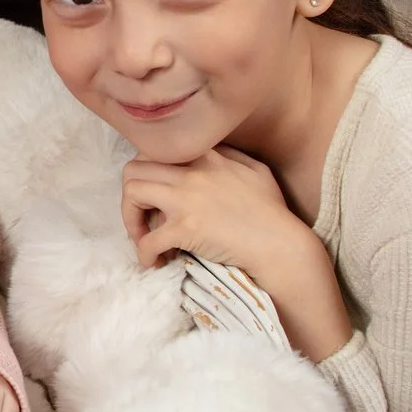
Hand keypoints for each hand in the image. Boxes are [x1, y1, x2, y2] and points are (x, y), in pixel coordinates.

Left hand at [120, 151, 350, 361]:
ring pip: (131, 193)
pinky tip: (154, 262)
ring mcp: (187, 198)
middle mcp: (192, 171)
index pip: (157, 149)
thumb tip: (207, 157)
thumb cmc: (272, 212)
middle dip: (130, 195)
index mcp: (207, 156)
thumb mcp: (255, 171)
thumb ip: (228, 156)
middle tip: (143, 218)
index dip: (147, 172)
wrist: (281, 245)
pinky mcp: (186, 229)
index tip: (154, 195)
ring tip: (144, 238)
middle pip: (133, 168)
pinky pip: (147, 239)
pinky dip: (144, 253)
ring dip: (130, 220)